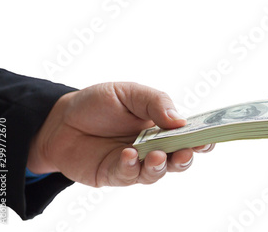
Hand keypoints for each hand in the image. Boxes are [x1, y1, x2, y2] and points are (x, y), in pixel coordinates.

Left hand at [27, 82, 213, 186]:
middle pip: (179, 158)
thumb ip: (156, 103)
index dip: (202, 138)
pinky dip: (131, 167)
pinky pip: (129, 176)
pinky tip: (127, 155)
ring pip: (157, 172)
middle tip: (184, 152)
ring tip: (155, 154)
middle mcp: (154, 146)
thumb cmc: (99, 103)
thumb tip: (180, 120)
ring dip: (159, 165)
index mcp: (163, 125)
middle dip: (185, 157)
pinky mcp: (116, 174)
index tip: (206, 139)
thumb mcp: (129, 92)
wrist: (60, 120)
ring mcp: (136, 163)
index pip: (190, 135)